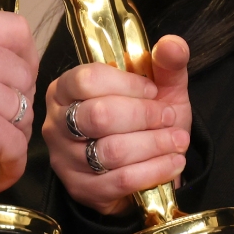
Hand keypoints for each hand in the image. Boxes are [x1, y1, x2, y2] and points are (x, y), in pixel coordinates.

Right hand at [42, 35, 191, 214]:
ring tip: (177, 141)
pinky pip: (120, 180)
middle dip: (144, 117)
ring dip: (154, 145)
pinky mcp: (80, 188)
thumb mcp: (159, 88)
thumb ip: (166, 64)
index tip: (154, 91)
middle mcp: (56, 122)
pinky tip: (173, 162)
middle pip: (99, 116)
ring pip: (111, 151)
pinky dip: (154, 170)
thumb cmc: (145, 121)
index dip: (128, 85)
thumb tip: (173, 45)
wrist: (146, 164)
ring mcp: (64, 158)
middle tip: (169, 118)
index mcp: (66, 88)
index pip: (88, 79)